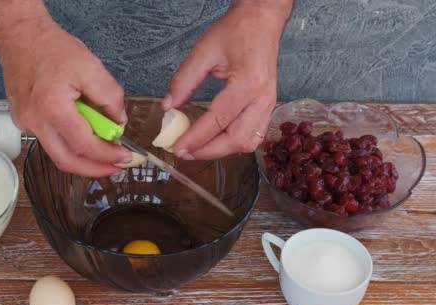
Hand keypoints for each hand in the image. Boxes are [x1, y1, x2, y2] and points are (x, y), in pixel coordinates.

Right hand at [0, 18, 131, 176]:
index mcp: (53, 109)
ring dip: (81, 158)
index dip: (107, 156)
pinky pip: (48, 140)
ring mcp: (25, 123)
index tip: (124, 157)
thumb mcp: (92, 68)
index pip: (84, 145)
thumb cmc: (53, 48)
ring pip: (56, 154)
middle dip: (94, 170)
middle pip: (66, 162)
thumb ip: (110, 98)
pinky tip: (82, 134)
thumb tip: (119, 123)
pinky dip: (68, 143)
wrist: (20, 36)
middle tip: (114, 168)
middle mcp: (35, 122)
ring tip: (102, 153)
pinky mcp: (22, 121)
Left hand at [163, 1, 292, 159]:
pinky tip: (215, 140)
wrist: (262, 20)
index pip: (218, 120)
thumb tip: (168, 107)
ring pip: (248, 142)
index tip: (177, 147)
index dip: (196, 138)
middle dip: (208, 151)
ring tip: (197, 149)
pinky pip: (254, 135)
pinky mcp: (268, 106)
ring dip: (222, 150)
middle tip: (183, 152)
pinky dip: (233, 143)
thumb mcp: (204, 51)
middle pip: (237, 140)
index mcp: (248, 84)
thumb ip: (184, 80)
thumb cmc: (236, 31)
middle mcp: (263, 99)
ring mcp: (269, 104)